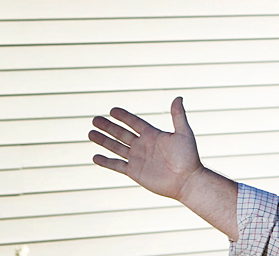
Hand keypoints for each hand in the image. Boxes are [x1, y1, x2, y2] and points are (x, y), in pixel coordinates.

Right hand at [89, 97, 203, 202]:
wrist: (187, 181)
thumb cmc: (188, 157)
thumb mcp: (183, 133)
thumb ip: (178, 116)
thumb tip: (178, 97)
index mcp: (153, 134)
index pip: (134, 122)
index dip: (123, 116)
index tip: (112, 110)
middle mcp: (143, 145)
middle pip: (121, 133)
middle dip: (108, 126)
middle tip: (94, 119)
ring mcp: (138, 159)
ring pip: (116, 148)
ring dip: (103, 141)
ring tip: (90, 133)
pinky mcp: (135, 173)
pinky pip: (117, 166)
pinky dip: (106, 162)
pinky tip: (95, 157)